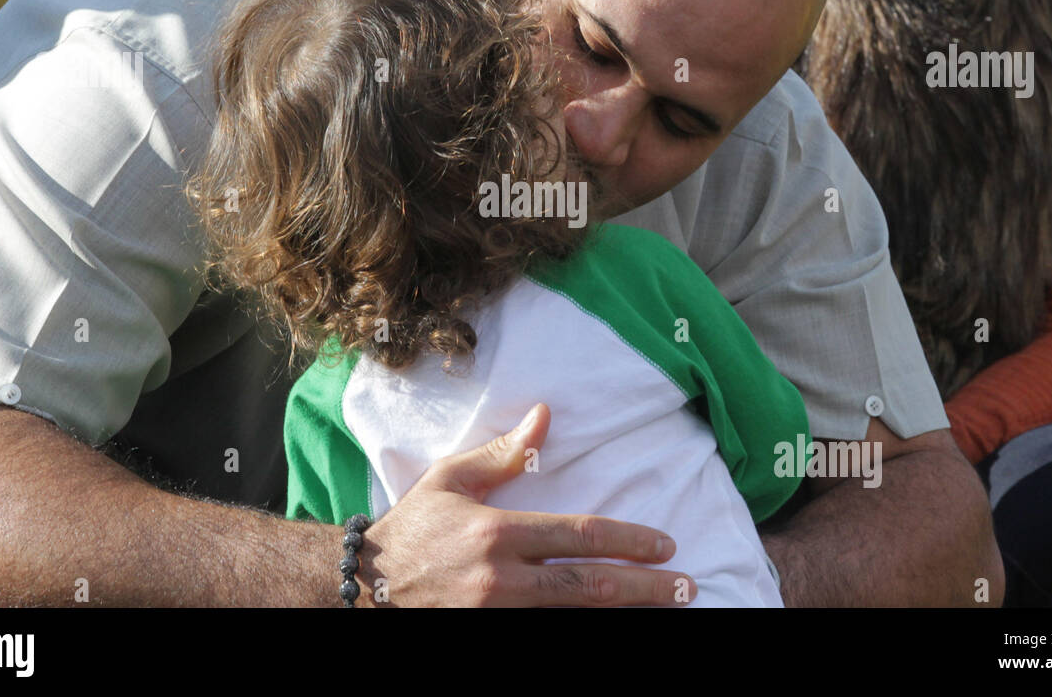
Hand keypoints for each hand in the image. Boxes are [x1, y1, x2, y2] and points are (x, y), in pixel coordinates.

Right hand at [352, 403, 695, 605]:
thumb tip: (546, 416)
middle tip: (689, 588)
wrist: (363, 588)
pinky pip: (544, 636)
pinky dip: (580, 630)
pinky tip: (614, 626)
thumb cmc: (413, 528)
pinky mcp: (487, 635)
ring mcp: (495, 617)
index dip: (631, 542)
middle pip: (590, 586)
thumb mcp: (452, 479)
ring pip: (573, 618)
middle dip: (647, 589)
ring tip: (666, 612)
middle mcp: (501, 580)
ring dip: (624, 616)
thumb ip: (504, 452)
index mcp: (497, 533)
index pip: (581, 536)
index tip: (666, 546)